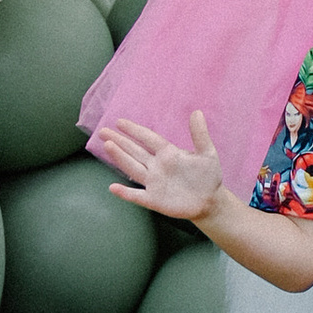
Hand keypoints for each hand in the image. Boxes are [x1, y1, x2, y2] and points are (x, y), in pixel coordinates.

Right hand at [96, 110, 229, 228]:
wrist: (210, 201)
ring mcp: (154, 182)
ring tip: (108, 145)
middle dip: (120, 141)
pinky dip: (125, 193)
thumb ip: (200, 135)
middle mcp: (157, 166)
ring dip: (121, 158)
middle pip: (135, 151)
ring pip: (133, 168)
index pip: (148, 138)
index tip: (120, 122)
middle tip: (103, 131)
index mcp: (168, 153)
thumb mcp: (207, 153)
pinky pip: (137, 196)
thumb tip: (197, 111)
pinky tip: (112, 187)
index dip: (135, 130)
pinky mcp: (154, 199)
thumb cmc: (208, 176)